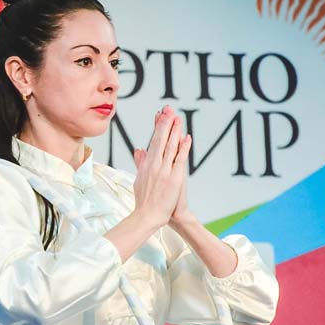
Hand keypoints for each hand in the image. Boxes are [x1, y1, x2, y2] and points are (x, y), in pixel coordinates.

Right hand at [130, 105, 190, 230]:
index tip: (160, 114)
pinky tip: (186, 137)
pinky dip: (183, 148)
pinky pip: (179, 159)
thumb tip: (138, 149)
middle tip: (169, 109)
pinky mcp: (174, 178)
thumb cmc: (144, 200)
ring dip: (174, 131)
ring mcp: (164, 170)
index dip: (157, 126)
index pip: (152, 140)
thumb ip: (140, 163)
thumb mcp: (139, 178)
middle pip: (160, 139)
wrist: (147, 216)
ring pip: (170, 146)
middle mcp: (154, 164)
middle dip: (165, 123)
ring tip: (177, 118)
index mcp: (146, 164)